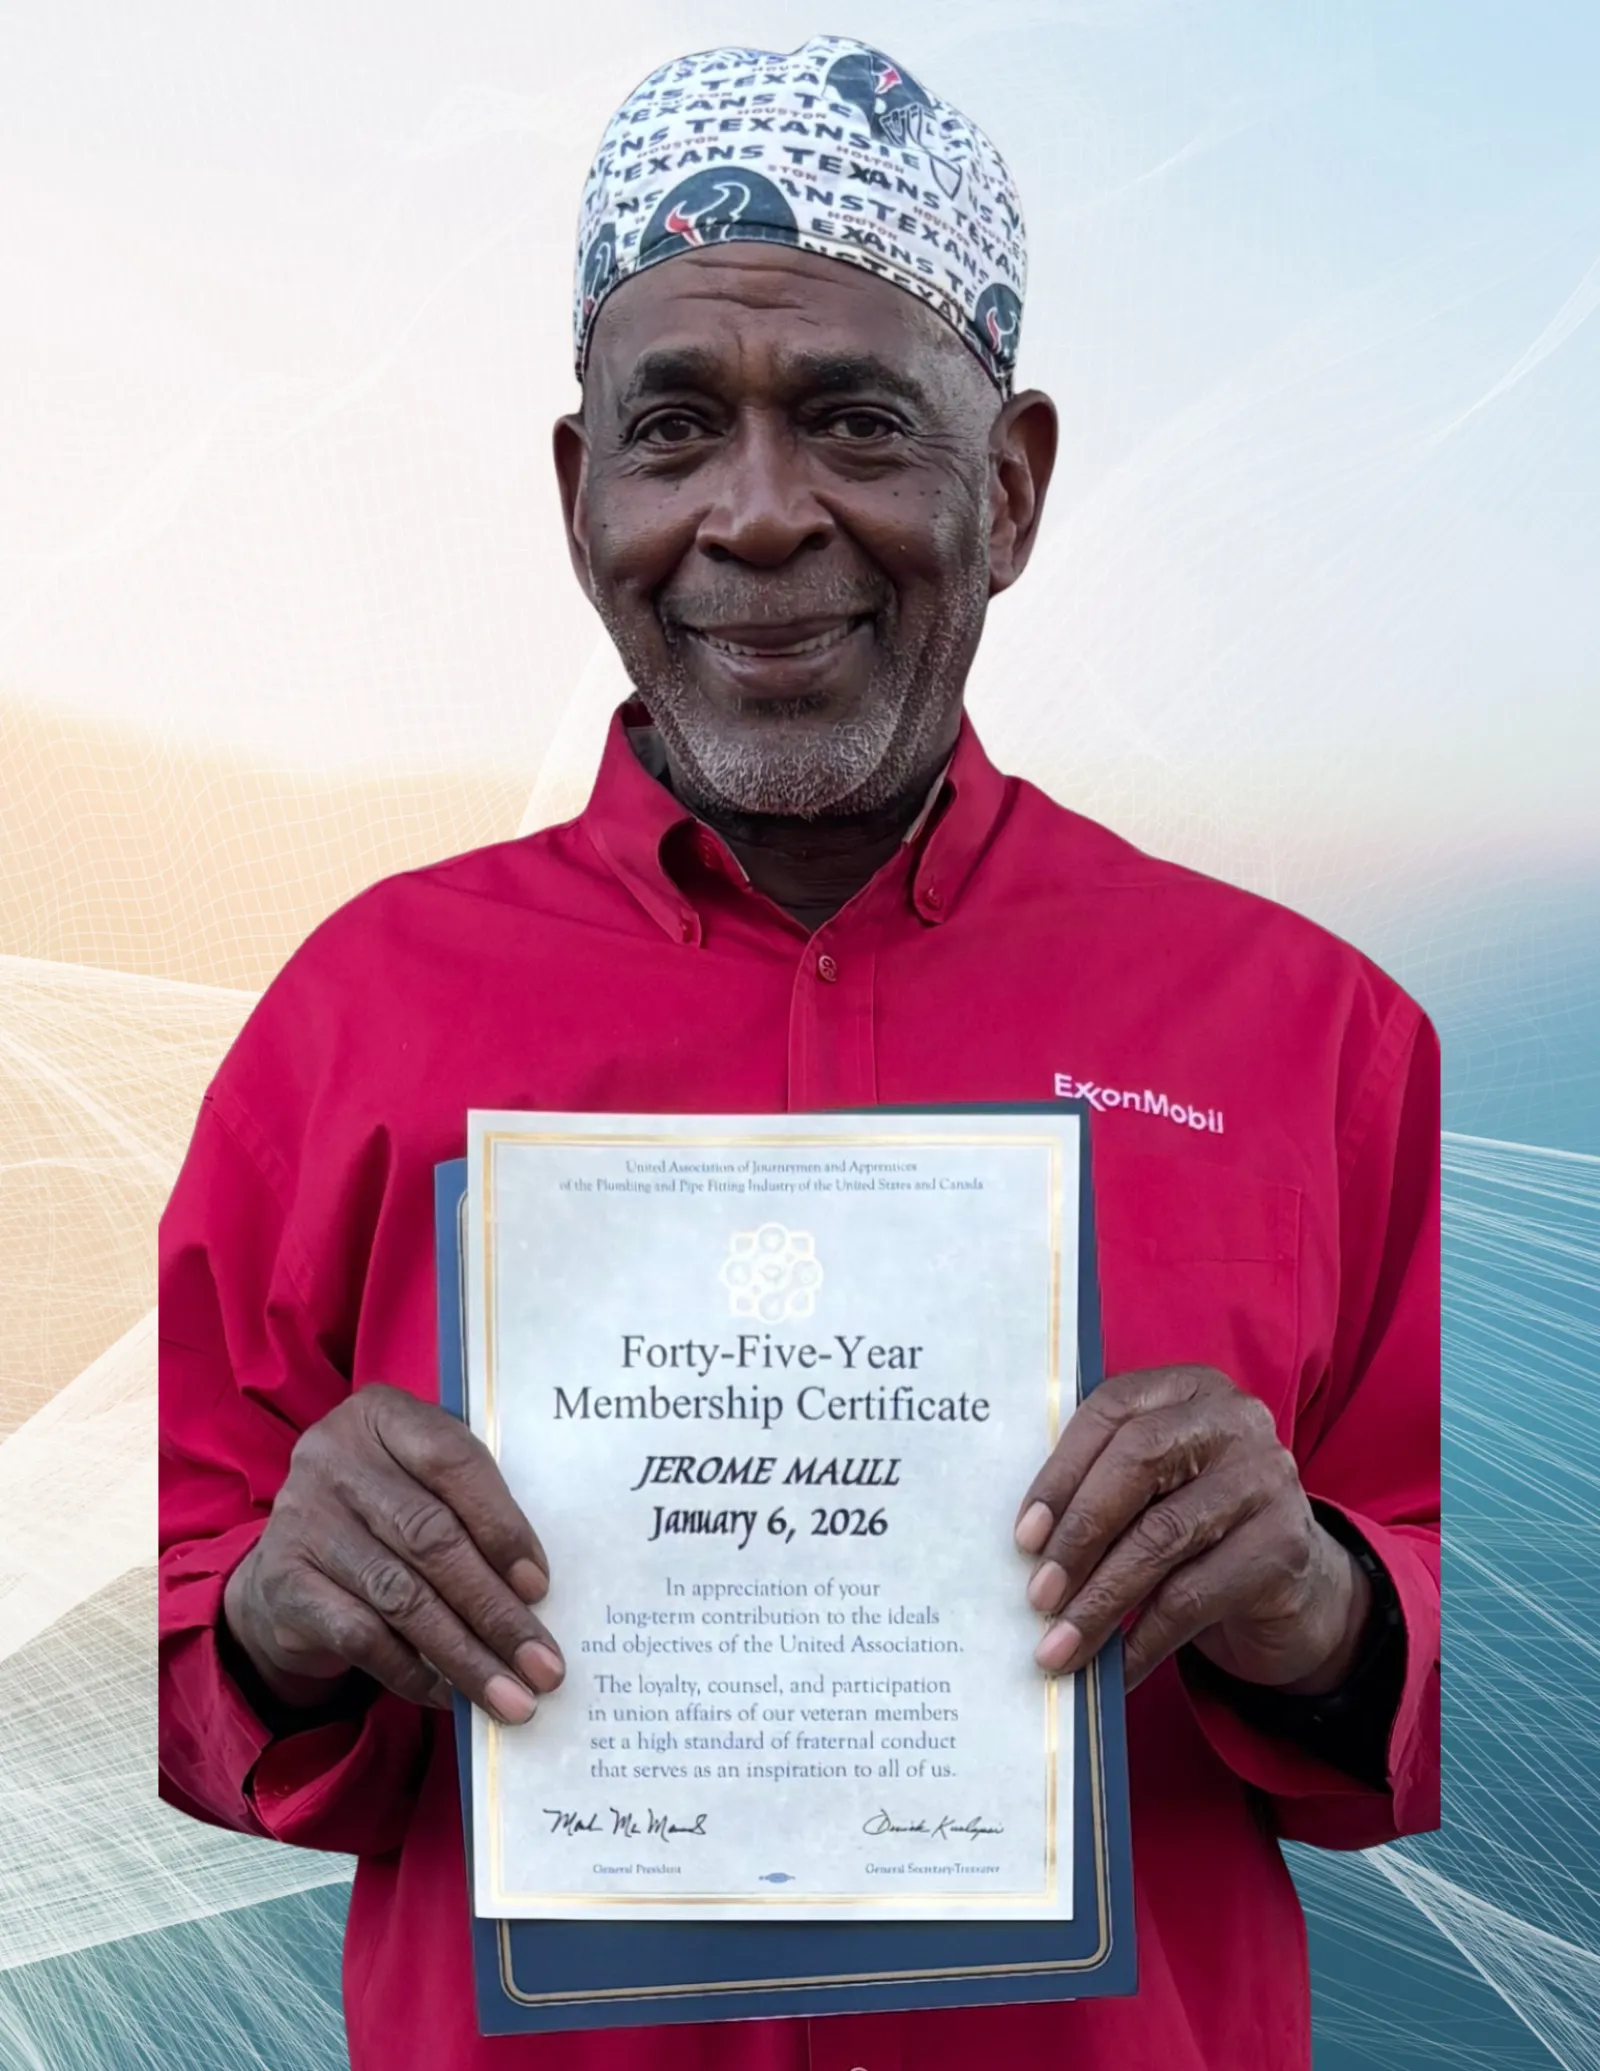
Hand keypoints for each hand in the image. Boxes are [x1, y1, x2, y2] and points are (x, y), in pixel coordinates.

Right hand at [223, 1384, 563, 1724]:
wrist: (291, 1556)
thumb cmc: (387, 1509)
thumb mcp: (424, 1481)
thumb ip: (473, 1506)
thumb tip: (537, 1587)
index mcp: (381, 1414)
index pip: (452, 1461)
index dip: (501, 1526)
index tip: (541, 1587)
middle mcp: (334, 1457)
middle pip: (431, 1538)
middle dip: (495, 1610)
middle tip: (542, 1665)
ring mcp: (302, 1518)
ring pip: (401, 1597)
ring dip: (465, 1656)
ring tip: (511, 1697)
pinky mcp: (284, 1581)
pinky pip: (361, 1637)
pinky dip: (413, 1672)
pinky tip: (450, 1695)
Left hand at [1014, 1366, 1369, 1692]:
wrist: (1295, 1583)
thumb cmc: (1197, 1521)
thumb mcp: (1154, 1485)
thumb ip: (1101, 1483)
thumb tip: (1024, 1541)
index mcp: (1189, 1388)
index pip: (1112, 1411)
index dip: (1061, 1473)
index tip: (1023, 1536)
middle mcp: (1234, 1420)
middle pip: (1138, 1464)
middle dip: (1078, 1534)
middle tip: (1038, 1596)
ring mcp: (1266, 1481)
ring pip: (1163, 1538)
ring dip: (1101, 1600)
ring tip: (1059, 1646)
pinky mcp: (1284, 1548)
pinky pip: (1196, 1598)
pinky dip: (1144, 1640)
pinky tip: (1113, 1670)